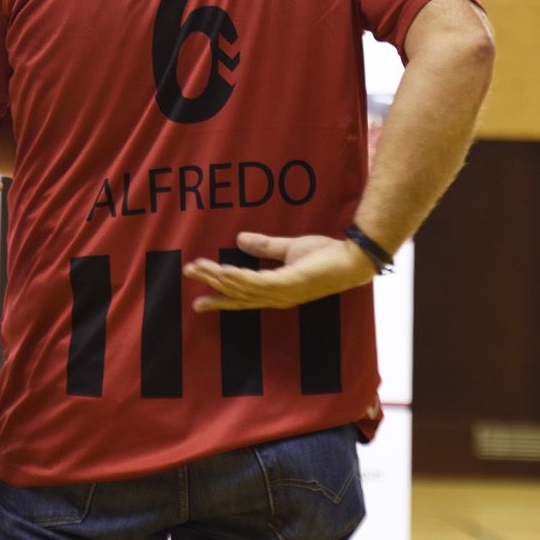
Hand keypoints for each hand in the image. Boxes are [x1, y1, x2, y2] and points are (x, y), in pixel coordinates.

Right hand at [184, 231, 375, 311]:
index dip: (220, 297)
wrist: (352, 258)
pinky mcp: (289, 283)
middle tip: (188, 279)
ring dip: (217, 279)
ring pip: (241, 288)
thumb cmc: (328, 256)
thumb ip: (266, 246)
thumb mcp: (291, 248)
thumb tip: (240, 239)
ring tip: (196, 269)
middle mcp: (277, 297)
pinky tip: (222, 270)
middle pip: (237, 295)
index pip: (243, 296)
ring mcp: (282, 292)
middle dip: (211, 288)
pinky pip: (256, 282)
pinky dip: (237, 278)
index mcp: (277, 291)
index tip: (200, 301)